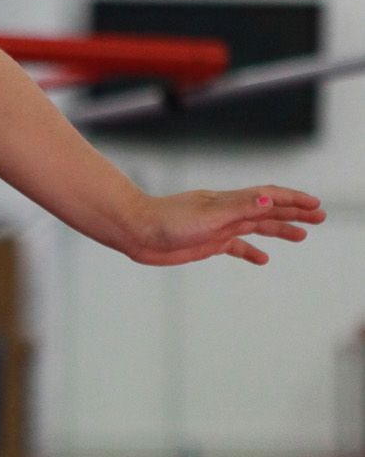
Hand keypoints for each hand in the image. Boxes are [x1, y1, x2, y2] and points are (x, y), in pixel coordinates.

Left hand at [128, 186, 323, 266]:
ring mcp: (218, 227)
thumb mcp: (208, 215)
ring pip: (256, 227)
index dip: (293, 200)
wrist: (136, 232)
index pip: (269, 197)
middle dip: (294, 213)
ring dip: (279, 230)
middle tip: (319, 218)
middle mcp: (227, 212)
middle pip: (268, 211)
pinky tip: (263, 259)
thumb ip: (240, 207)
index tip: (315, 205)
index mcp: (230, 202)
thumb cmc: (168, 221)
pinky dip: (251, 251)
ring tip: (302, 236)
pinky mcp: (207, 243)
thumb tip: (269, 199)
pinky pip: (236, 247)